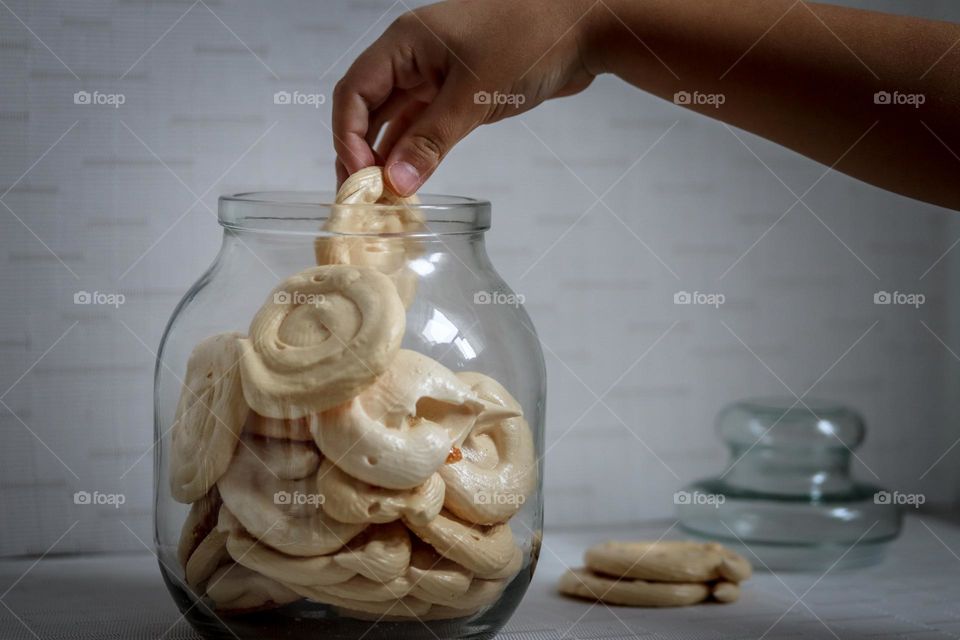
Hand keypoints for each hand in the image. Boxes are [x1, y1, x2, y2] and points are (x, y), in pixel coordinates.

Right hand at [332, 0, 598, 194]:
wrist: (585, 27)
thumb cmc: (530, 40)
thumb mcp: (475, 94)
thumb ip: (432, 140)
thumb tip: (395, 183)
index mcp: (404, 43)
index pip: (354, 93)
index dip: (348, 137)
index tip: (359, 180)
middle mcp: (412, 57)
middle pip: (368, 108)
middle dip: (360, 153)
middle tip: (359, 200)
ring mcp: (435, 74)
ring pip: (395, 120)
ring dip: (387, 157)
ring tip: (380, 200)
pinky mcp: (458, 91)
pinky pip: (423, 125)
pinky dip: (415, 152)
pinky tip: (409, 181)